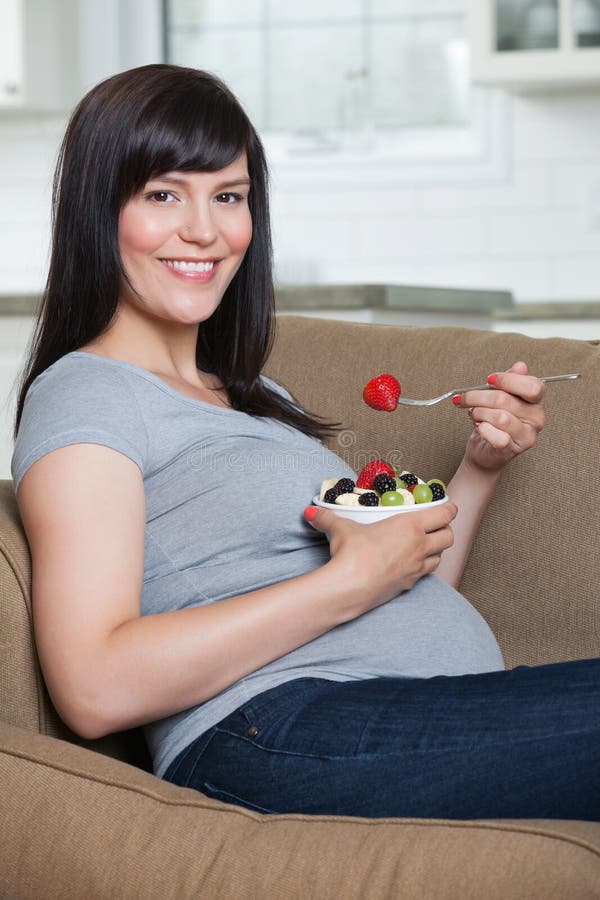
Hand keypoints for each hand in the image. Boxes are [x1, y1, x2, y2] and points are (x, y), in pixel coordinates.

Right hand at [304, 503, 456, 614]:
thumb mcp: (340, 529)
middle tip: (436, 524)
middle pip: (448, 536)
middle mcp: (419, 546)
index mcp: (410, 526)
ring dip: (436, 549)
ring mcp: (416, 568)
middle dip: (445, 529)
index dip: (449, 508)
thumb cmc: (351, 553)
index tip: (447, 505)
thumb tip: (310, 512)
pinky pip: (426, 574)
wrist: (350, 588)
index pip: (444, 514)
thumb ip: (327, 518)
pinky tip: (410, 564)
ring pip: (440, 557)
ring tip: (424, 544)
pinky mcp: (409, 585)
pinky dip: (423, 567)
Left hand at [453, 361, 545, 471]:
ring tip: (473, 414)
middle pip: (505, 400)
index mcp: (536, 401)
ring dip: (478, 413)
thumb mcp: (501, 396)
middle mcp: (537, 418)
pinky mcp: (513, 449)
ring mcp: (527, 435)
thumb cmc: (494, 421)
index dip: (507, 380)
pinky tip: (479, 427)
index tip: (489, 381)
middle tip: (464, 398)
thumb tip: (520, 366)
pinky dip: (483, 429)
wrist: (486, 449)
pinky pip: (497, 436)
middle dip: (478, 396)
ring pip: (500, 417)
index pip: (532, 386)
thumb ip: (510, 381)